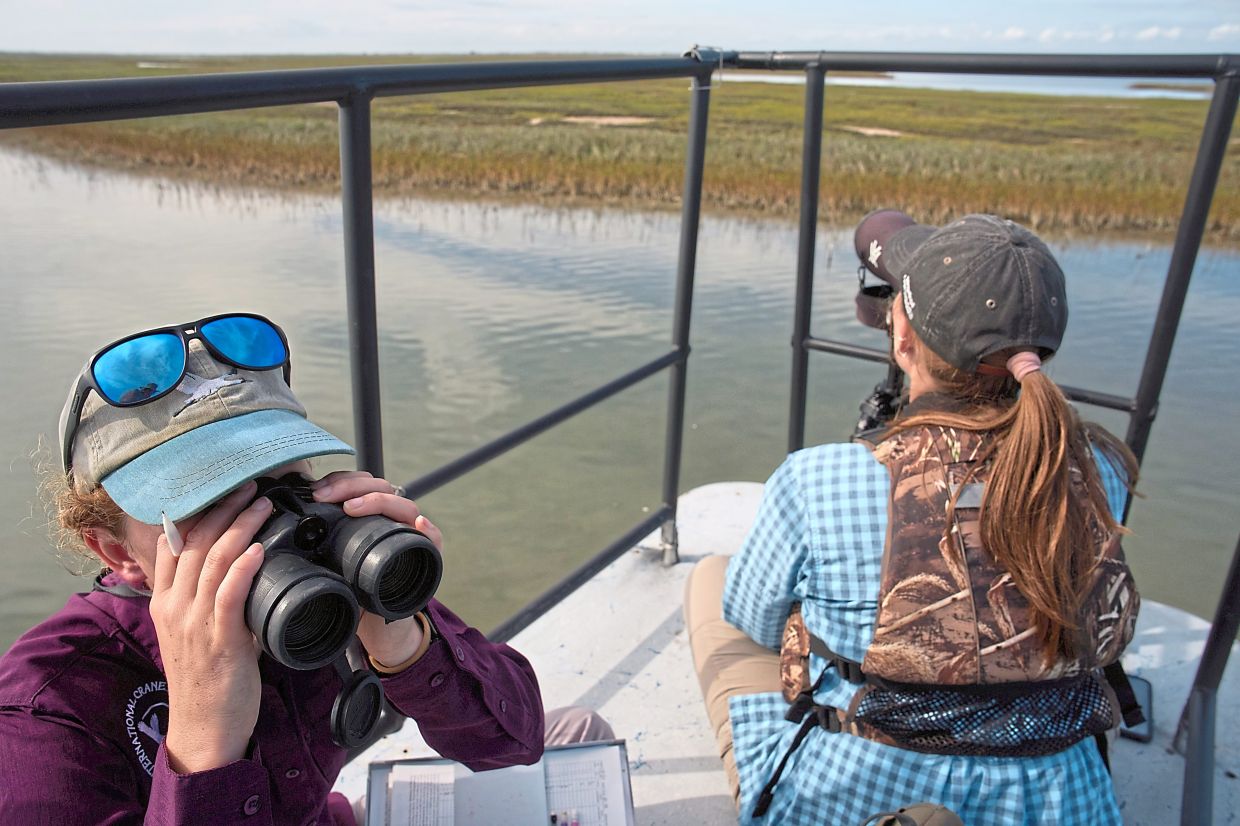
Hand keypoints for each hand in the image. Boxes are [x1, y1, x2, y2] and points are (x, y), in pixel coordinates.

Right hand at [150, 481, 271, 773]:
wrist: (204, 729)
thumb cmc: (209, 679)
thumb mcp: (199, 631)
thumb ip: (212, 598)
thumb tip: (241, 567)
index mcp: (166, 602)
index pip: (175, 545)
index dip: (199, 512)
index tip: (223, 490)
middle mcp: (174, 608)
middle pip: (196, 544)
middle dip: (224, 509)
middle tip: (251, 486)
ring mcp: (193, 624)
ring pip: (213, 562)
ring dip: (240, 528)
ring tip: (263, 505)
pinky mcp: (218, 641)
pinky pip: (228, 595)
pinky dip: (243, 568)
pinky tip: (259, 549)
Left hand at [309, 471, 443, 667]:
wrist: (373, 626)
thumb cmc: (351, 589)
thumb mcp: (327, 561)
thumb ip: (313, 543)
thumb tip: (279, 526)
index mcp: (369, 516)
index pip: (360, 484)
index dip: (340, 481)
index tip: (316, 490)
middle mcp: (391, 520)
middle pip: (381, 487)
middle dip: (351, 486)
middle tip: (326, 496)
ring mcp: (410, 537)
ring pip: (404, 506)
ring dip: (379, 501)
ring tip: (353, 508)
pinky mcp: (425, 558)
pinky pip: (433, 540)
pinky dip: (428, 530)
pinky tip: (417, 523)